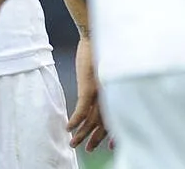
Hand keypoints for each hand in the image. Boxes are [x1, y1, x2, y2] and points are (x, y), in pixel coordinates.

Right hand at [67, 35, 109, 151]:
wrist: (96, 34)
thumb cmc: (102, 50)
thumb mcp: (107, 71)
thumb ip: (106, 85)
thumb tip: (104, 93)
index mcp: (116, 92)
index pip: (115, 118)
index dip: (112, 134)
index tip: (110, 146)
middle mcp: (110, 95)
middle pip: (103, 124)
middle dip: (96, 139)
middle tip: (88, 150)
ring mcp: (100, 93)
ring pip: (91, 121)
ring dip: (81, 134)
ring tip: (72, 144)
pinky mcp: (89, 88)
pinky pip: (81, 110)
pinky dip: (75, 121)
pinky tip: (68, 127)